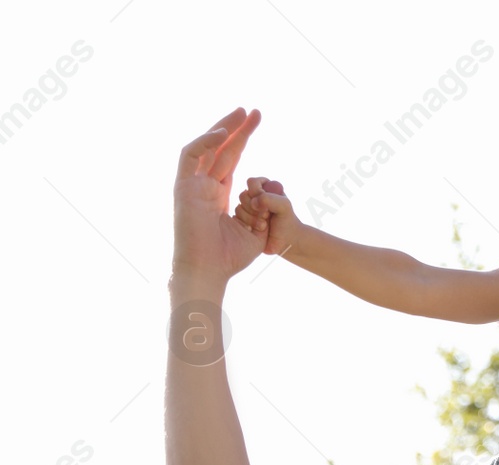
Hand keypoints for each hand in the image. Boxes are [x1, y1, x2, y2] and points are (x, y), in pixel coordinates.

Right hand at [173, 108, 265, 282]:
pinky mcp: (183, 187)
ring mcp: (192, 185)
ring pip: (205, 147)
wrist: (209, 270)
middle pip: (220, 149)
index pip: (231, 159)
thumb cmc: (230, 258)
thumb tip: (267, 194)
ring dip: (223, 128)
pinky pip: (191, 156)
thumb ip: (263, 210)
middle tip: (253, 111)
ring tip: (242, 113)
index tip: (256, 121)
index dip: (242, 139)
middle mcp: (204, 186)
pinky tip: (225, 134)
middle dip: (237, 128)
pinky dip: (206, 142)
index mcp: (218, 194)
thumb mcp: (256, 231)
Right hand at [234, 177, 302, 255]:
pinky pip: (236, 220)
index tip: (265, 203)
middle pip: (243, 196)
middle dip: (254, 208)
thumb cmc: (288, 223)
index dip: (256, 191)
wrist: (286, 243)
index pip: (252, 182)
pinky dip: (245, 225)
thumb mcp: (285, 206)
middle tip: (266, 216)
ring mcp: (248, 211)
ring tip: (263, 226)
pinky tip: (254, 231)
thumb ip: (269, 199)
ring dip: (251, 218)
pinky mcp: (243, 222)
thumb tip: (253, 202)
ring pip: (238, 208)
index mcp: (266, 190)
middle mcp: (256, 199)